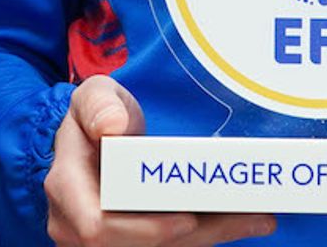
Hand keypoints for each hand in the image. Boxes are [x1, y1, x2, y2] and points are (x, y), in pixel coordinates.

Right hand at [45, 74, 276, 246]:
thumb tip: (113, 127)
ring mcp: (106, 238)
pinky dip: (206, 236)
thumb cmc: (98, 113)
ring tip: (259, 218)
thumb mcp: (94, 95)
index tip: (188, 219)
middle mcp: (78, 224)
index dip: (145, 230)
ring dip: (211, 238)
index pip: (98, 227)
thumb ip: (99, 104)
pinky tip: (242, 220)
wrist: (97, 134)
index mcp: (67, 187)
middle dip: (198, 237)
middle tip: (250, 217)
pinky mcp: (132, 242)